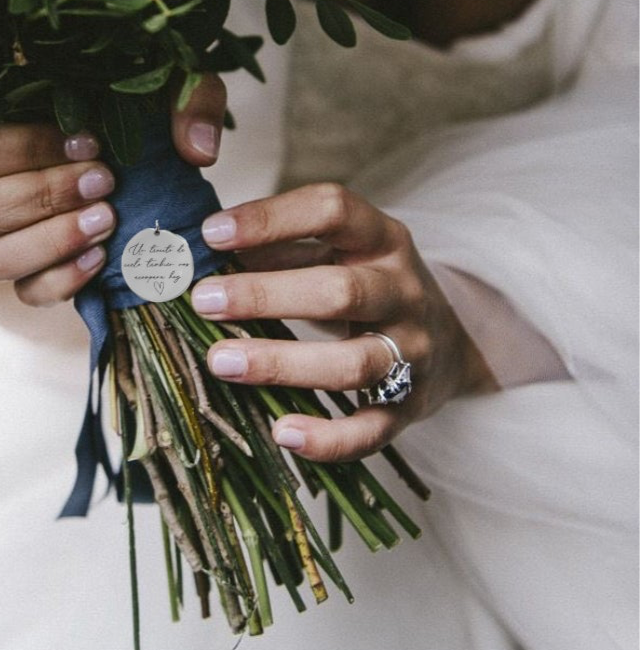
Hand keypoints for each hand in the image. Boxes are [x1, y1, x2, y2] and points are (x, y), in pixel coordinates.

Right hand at [0, 75, 226, 305]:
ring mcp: (4, 241)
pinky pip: (27, 292)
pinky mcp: (33, 277)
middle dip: (42, 196)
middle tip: (104, 183)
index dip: (24, 149)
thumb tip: (197, 148)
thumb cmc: (141, 117)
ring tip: (106, 222)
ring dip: (48, 242)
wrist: (155, 167)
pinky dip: (61, 281)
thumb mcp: (169, 89)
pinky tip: (101, 260)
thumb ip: (187, 100)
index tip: (90, 143)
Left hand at [192, 182, 498, 461]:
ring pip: (353, 364)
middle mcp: (403, 291)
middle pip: (340, 292)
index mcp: (382, 239)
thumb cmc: (365, 285)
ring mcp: (412, 352)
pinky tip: (281, 432)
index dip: (270, 219)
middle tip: (204, 300)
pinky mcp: (409, 407)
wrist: (450, 343)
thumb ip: (278, 247)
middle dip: (266, 296)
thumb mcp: (336, 252)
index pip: (332, 211)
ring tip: (221, 361)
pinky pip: (370, 430)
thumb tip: (198, 254)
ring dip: (283, 363)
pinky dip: (328, 438)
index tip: (211, 233)